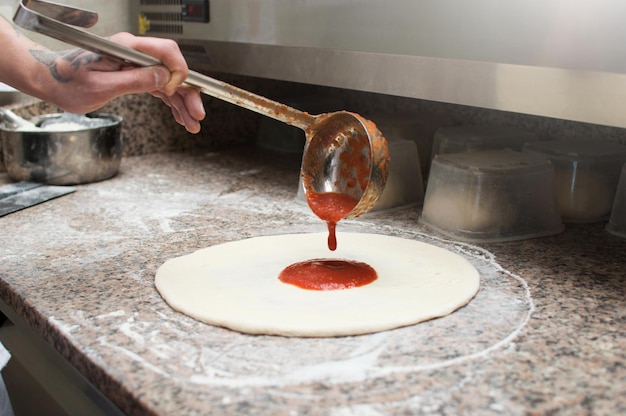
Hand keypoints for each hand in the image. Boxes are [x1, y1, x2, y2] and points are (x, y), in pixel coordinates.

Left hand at [33, 33, 204, 132]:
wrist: (49, 80)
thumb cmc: (66, 81)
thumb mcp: (100, 86)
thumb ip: (134, 80)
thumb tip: (163, 78)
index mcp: (126, 49)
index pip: (166, 51)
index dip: (178, 72)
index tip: (177, 92)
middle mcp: (134, 54)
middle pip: (173, 70)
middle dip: (188, 93)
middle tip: (197, 114)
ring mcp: (135, 65)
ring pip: (169, 82)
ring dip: (182, 102)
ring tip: (192, 123)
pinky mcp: (133, 75)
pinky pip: (159, 87)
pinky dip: (170, 102)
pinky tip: (179, 116)